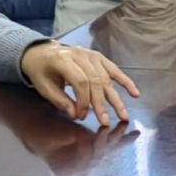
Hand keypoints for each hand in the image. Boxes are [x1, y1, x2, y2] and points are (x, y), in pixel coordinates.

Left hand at [21, 41, 140, 127]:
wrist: (41, 52)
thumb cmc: (41, 71)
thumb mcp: (43, 87)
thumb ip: (60, 100)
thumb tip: (76, 114)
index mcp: (63, 60)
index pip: (80, 82)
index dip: (84, 101)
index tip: (82, 116)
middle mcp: (81, 55)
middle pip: (96, 81)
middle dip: (101, 104)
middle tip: (105, 122)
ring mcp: (92, 55)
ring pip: (107, 78)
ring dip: (116, 98)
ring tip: (123, 115)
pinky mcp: (99, 57)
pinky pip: (115, 70)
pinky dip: (126, 82)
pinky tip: (134, 93)